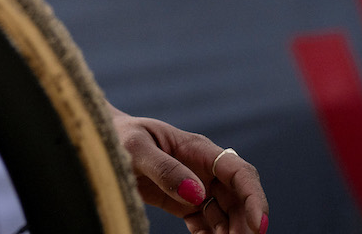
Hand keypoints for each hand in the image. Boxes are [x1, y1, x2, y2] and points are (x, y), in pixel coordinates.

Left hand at [111, 107, 266, 232]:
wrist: (103, 142)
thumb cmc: (118, 136)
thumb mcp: (135, 148)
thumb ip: (164, 169)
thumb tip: (197, 194)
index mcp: (198, 149)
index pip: (239, 172)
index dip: (254, 197)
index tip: (258, 224)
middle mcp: (204, 169)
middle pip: (238, 198)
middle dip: (245, 223)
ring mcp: (197, 187)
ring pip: (227, 214)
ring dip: (231, 233)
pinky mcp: (185, 204)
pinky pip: (208, 224)